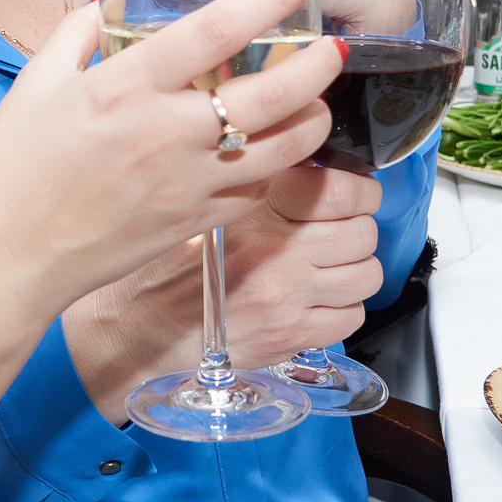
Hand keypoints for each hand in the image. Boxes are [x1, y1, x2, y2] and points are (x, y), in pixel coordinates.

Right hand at [0, 0, 341, 323]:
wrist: (10, 256)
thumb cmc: (13, 169)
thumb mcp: (35, 82)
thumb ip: (79, 33)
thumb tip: (113, 3)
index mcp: (126, 88)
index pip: (216, 33)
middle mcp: (169, 133)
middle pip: (272, 94)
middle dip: (318, 64)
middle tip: (334, 46)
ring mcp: (189, 183)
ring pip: (284, 148)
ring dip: (312, 118)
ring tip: (316, 99)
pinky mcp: (196, 221)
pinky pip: (258, 189)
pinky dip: (277, 166)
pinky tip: (274, 150)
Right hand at [61, 166, 382, 420]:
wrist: (136, 327)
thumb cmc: (161, 269)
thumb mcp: (204, 208)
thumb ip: (254, 185)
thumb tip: (306, 165)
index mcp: (256, 212)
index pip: (342, 189)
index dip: (356, 188)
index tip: (347, 189)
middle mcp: (279, 256)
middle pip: (362, 232)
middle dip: (355, 227)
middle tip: (335, 228)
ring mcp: (289, 301)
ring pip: (366, 275)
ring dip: (353, 269)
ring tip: (327, 265)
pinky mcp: (291, 337)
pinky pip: (351, 318)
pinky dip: (342, 308)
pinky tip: (315, 299)